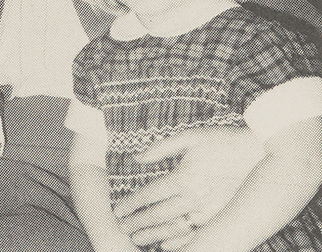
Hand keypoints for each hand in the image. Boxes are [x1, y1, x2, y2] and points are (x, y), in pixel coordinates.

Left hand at [113, 126, 263, 247]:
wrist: (261, 153)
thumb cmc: (223, 141)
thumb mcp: (190, 137)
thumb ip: (160, 148)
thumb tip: (136, 157)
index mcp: (183, 177)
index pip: (149, 195)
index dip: (131, 204)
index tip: (117, 210)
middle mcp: (194, 198)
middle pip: (158, 215)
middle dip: (137, 223)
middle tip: (121, 227)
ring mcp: (208, 211)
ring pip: (174, 229)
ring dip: (153, 235)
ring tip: (137, 238)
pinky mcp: (220, 217)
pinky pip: (195, 235)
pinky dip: (178, 242)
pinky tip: (165, 245)